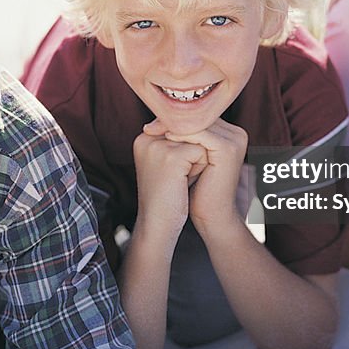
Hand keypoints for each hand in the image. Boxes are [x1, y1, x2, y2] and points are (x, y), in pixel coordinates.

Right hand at [132, 125, 204, 239]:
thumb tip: (202, 124)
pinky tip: (184, 183)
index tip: (175, 172)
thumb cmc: (167, 197)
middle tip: (178, 177)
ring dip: (198, 161)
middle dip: (193, 154)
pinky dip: (200, 168)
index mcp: (145, 138)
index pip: (182, 129)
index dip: (188, 151)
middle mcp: (148, 137)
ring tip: (180, 179)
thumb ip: (177, 141)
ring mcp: (158, 146)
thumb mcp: (168, 163)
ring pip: (198, 141)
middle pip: (190, 132)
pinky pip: (201, 152)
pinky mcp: (171, 157)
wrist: (157, 225)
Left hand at [158, 119, 247, 233]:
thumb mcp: (188, 158)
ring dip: (174, 127)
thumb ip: (183, 137)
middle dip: (171, 121)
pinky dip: (182, 135)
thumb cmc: (197, 188)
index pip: (198, 117)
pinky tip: (166, 139)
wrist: (211, 214)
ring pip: (198, 124)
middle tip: (147, 127)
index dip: (173, 119)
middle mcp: (235, 134)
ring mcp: (234, 140)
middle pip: (198, 117)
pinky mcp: (228, 148)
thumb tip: (157, 118)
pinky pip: (201, 134)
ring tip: (152, 132)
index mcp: (229, 133)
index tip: (149, 125)